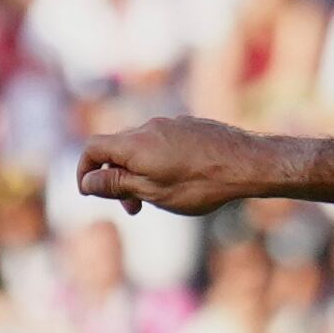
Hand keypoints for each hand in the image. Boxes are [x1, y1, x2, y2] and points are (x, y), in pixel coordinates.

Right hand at [77, 117, 286, 216]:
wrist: (249, 163)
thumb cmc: (201, 183)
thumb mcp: (153, 191)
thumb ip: (117, 185)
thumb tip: (88, 182)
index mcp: (133, 143)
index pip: (92, 149)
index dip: (84, 170)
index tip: (89, 192)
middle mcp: (148, 127)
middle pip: (118, 149)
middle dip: (118, 179)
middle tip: (133, 209)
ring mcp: (171, 124)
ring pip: (143, 148)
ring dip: (141, 172)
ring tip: (159, 197)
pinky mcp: (191, 127)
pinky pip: (164, 143)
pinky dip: (160, 162)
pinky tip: (182, 180)